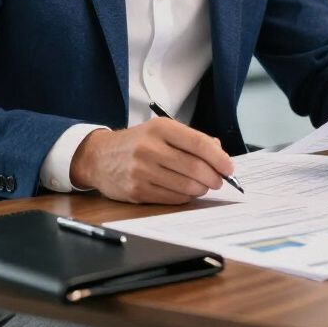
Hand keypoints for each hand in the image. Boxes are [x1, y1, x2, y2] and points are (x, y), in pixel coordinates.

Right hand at [69, 118, 234, 203]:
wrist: (98, 156)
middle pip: (195, 167)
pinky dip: (186, 196)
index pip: (198, 143)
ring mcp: (142, 171)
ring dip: (201, 188)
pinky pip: (173, 198)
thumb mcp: (161, 130)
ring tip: (203, 185)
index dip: (218, 158)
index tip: (229, 167)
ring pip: (186, 186)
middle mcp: (150, 148)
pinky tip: (185, 191)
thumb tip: (219, 152)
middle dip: (214, 177)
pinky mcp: (138, 191)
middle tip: (219, 180)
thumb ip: (190, 139)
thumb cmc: (136, 142)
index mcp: (160, 128)